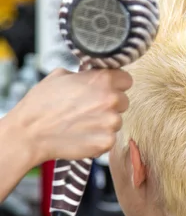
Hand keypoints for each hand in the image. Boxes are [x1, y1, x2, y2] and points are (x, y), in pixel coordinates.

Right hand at [10, 68, 131, 163]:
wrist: (29, 133)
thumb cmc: (41, 104)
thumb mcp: (60, 75)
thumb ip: (84, 74)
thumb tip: (93, 73)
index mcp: (102, 79)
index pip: (126, 79)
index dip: (115, 84)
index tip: (106, 90)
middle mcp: (110, 99)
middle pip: (123, 101)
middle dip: (110, 105)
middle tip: (89, 109)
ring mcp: (110, 122)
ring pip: (117, 121)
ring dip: (104, 123)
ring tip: (82, 124)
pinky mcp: (106, 142)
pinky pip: (109, 139)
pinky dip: (98, 140)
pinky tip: (82, 136)